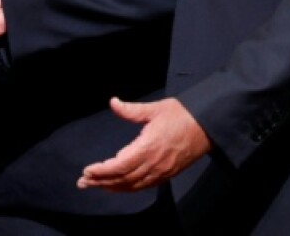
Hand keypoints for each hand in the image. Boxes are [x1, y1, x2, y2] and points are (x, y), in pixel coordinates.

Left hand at [77, 97, 210, 191]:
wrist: (207, 126)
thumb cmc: (181, 114)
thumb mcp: (155, 108)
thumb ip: (131, 109)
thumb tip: (112, 102)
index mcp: (149, 147)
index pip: (120, 165)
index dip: (102, 171)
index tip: (87, 171)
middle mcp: (154, 163)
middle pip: (123, 179)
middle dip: (101, 182)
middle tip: (82, 182)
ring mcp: (161, 171)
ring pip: (132, 185)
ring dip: (112, 187)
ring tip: (95, 185)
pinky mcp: (167, 174)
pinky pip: (144, 186)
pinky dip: (128, 188)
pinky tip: (117, 186)